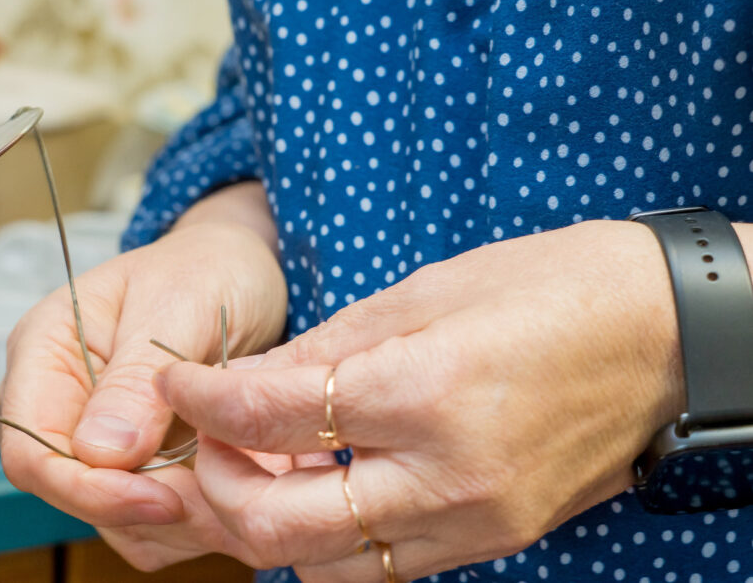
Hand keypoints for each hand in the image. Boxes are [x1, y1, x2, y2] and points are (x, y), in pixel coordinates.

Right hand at [0, 184, 287, 569]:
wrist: (242, 269)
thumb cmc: (206, 267)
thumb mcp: (178, 304)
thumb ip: (136, 376)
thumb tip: (99, 453)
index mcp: (44, 349)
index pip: (31, 451)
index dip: (87, 490)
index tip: (163, 500)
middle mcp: (56, 398)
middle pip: (67, 491)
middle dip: (138, 508)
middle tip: (216, 499)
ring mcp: (91, 432)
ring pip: (107, 516)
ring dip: (168, 522)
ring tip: (231, 490)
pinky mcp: (130, 459)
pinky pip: (141, 519)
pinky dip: (184, 522)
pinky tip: (227, 491)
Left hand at [157, 220, 686, 578]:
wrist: (668, 337)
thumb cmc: (553, 291)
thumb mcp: (423, 294)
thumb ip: (321, 349)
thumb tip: (240, 381)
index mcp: (425, 393)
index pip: (269, 414)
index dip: (202, 398)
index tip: (177, 381)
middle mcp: (447, 477)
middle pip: (278, 527)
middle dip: (215, 483)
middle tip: (207, 434)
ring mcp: (474, 524)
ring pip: (322, 565)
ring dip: (268, 520)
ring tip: (263, 458)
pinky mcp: (492, 542)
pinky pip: (381, 565)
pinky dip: (328, 535)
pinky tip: (322, 479)